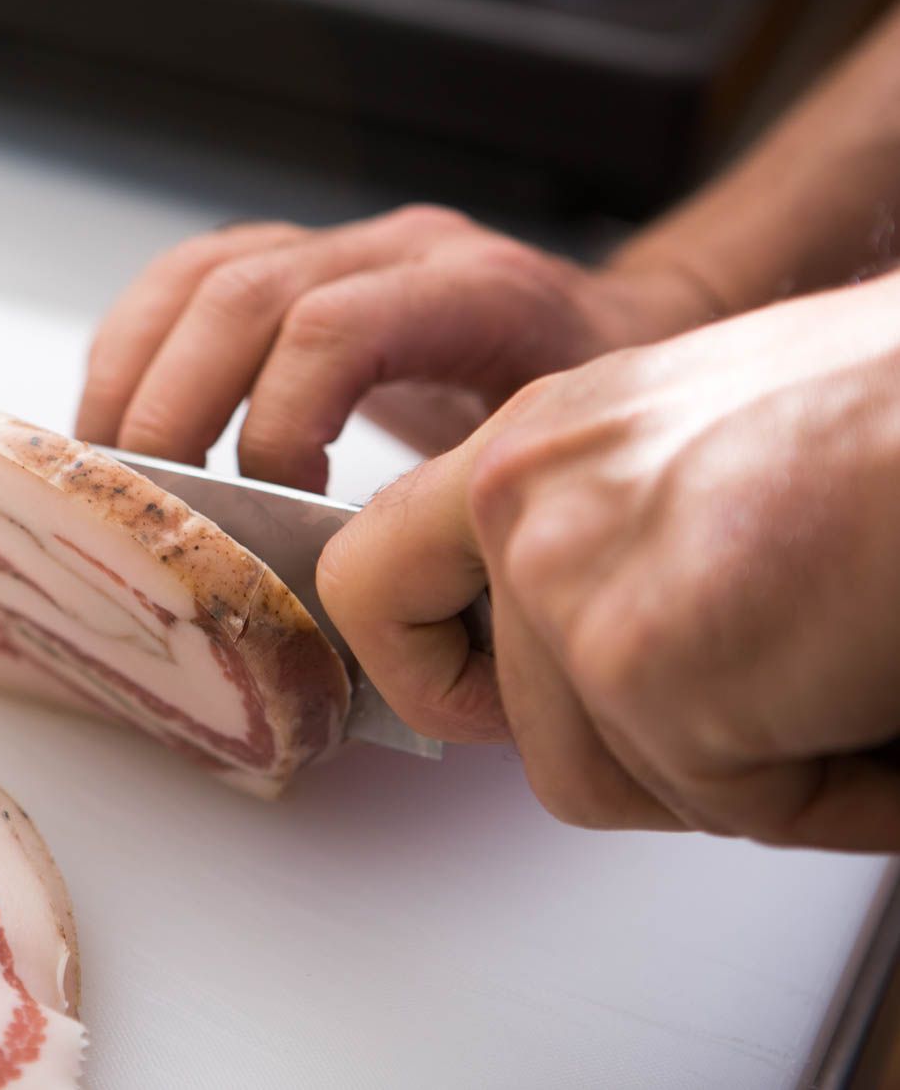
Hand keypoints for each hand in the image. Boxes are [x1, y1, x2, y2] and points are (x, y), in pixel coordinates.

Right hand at [75, 207, 717, 490]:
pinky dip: (135, 348)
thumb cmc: (594, 413)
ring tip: (107, 474)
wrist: (618, 333)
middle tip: (145, 512)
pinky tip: (119, 420)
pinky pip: (188, 281)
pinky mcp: (300, 264)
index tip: (271, 514)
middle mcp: (401, 251)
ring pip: (200, 278)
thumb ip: (481, 530)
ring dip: (134, 376)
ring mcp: (344, 247)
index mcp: (478, 294)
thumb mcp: (564, 469)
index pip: (336, 331)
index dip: (275, 424)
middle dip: (173, 411)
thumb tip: (383, 633)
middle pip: (243, 296)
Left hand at [317, 270, 899, 849]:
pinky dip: (836, 786)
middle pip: (525, 729)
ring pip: (621, 780)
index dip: (427, 670)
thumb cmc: (895, 420)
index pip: (373, 583)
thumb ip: (602, 547)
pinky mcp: (649, 662)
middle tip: (770, 692)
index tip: (479, 700)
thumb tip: (563, 664)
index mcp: (536, 443)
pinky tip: (879, 688)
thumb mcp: (697, 461)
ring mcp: (575, 579)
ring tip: (847, 661)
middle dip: (653, 751)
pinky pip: (728, 801)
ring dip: (757, 764)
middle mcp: (528, 496)